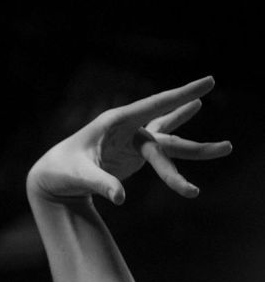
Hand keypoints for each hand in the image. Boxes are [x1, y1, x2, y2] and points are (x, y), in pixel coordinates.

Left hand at [27, 76, 231, 203]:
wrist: (53, 175)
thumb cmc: (62, 170)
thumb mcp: (79, 176)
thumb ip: (101, 184)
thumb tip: (121, 198)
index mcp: (115, 123)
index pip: (154, 106)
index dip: (181, 95)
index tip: (207, 84)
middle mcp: (128, 127)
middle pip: (167, 137)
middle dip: (195, 146)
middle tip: (229, 147)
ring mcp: (132, 140)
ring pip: (169, 145)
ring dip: (196, 150)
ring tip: (227, 148)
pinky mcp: (133, 152)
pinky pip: (161, 146)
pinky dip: (179, 134)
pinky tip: (197, 108)